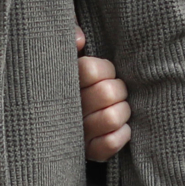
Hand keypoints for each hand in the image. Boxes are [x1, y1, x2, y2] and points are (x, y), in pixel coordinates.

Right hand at [77, 27, 130, 159]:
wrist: (66, 121)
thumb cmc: (76, 79)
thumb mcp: (69, 52)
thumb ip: (70, 32)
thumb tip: (80, 40)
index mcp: (62, 81)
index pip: (91, 70)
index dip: (104, 71)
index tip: (101, 75)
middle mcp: (67, 108)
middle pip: (108, 93)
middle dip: (117, 91)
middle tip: (112, 94)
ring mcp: (78, 133)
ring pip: (113, 118)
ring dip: (121, 113)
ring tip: (115, 110)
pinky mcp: (89, 153)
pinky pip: (113, 143)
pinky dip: (121, 135)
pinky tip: (118, 130)